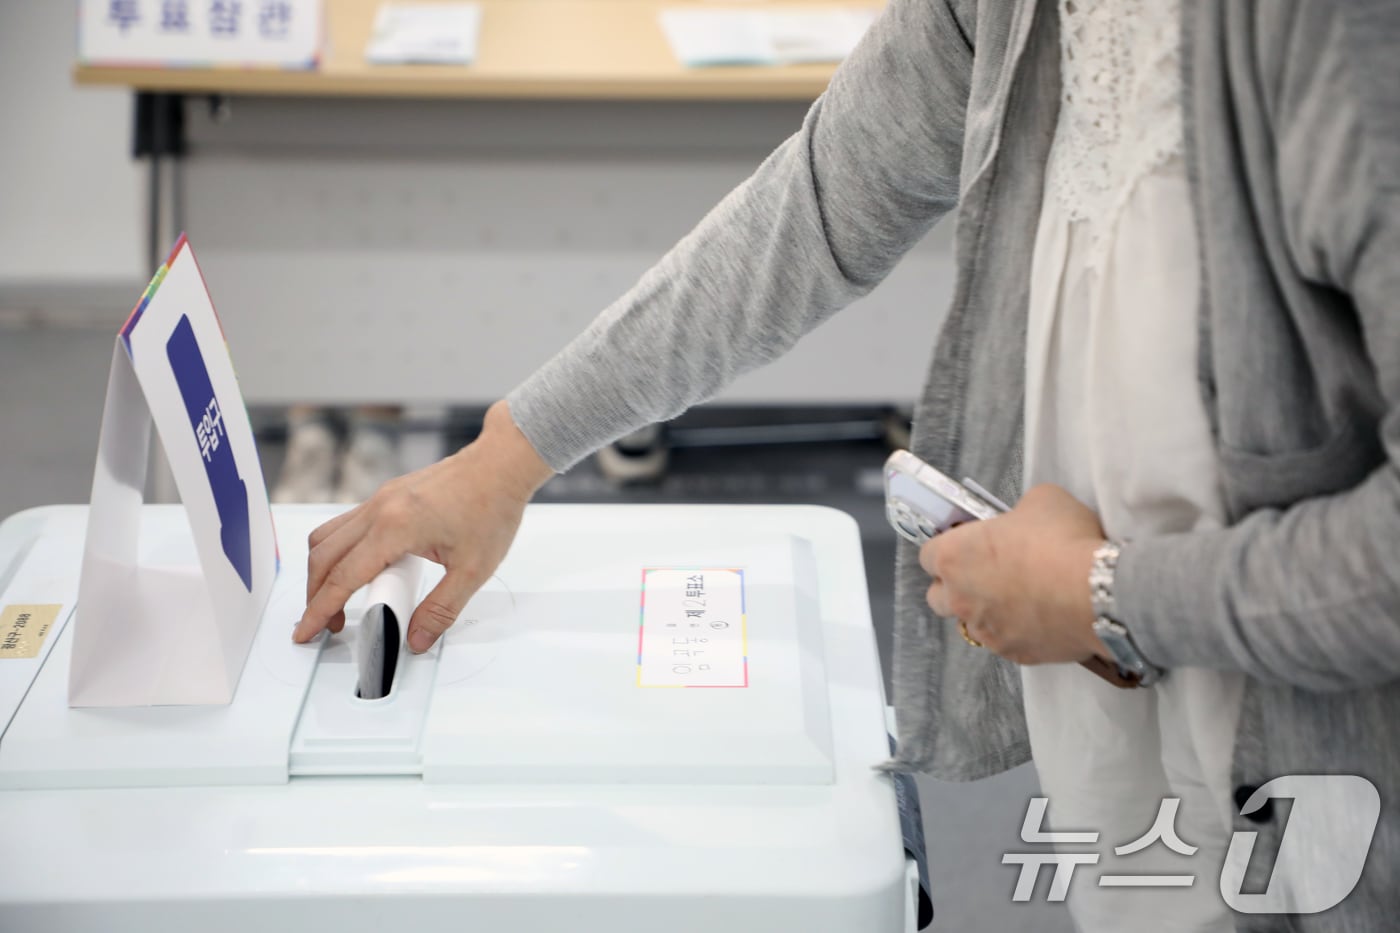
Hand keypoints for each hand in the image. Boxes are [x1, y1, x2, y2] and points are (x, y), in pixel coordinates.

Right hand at [294, 400, 553, 651]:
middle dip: (316, 596)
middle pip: (323, 557)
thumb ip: (441, 609)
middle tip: (327, 624)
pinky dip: (341, 552)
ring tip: (340, 601)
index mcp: (395, 528)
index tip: (306, 631)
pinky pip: (346, 525)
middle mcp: (378, 510)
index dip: (320, 610)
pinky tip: (363, 570)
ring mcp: (379, 499)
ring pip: (328, 537)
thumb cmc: (492, 507)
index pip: (342, 578)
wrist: (501, 464)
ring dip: (324, 571)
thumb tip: (416, 639)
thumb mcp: (473, 570)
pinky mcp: (386, 495)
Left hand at [920, 484, 1108, 664]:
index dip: (948, 550)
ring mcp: (986, 631)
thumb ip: (1017, 513)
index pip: (928, 556)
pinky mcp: (1014, 654)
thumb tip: (1021, 522)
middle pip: (938, 597)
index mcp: (954, 556)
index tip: (970, 545)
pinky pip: (1005, 643)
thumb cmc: (1063, 539)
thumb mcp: (1040, 501)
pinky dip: (1017, 633)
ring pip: (971, 625)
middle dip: (955, 587)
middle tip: (987, 575)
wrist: (1100, 591)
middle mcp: (960, 598)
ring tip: (1019, 600)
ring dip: (985, 613)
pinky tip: (1042, 620)